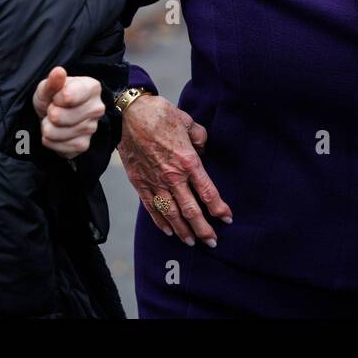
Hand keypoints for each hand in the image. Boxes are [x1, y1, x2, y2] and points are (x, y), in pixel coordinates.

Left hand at [32, 66, 105, 159]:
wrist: (54, 116)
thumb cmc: (53, 97)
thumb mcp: (49, 86)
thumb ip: (53, 81)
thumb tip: (59, 72)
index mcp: (92, 88)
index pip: (67, 96)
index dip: (54, 97)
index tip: (56, 96)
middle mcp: (97, 108)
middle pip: (58, 117)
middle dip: (49, 114)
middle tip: (54, 110)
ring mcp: (92, 129)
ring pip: (56, 133)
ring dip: (47, 128)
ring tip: (54, 122)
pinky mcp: (84, 145)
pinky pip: (59, 147)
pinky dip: (52, 142)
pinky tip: (56, 134)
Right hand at [117, 94, 231, 248]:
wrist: (130, 114)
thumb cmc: (160, 115)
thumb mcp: (188, 122)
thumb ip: (200, 138)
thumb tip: (203, 148)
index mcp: (188, 162)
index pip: (208, 192)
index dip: (219, 208)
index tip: (227, 218)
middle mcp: (172, 177)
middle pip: (191, 210)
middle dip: (204, 228)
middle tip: (212, 241)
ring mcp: (154, 182)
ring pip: (171, 213)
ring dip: (183, 230)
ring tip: (192, 242)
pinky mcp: (139, 183)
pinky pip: (151, 207)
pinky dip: (160, 221)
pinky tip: (168, 230)